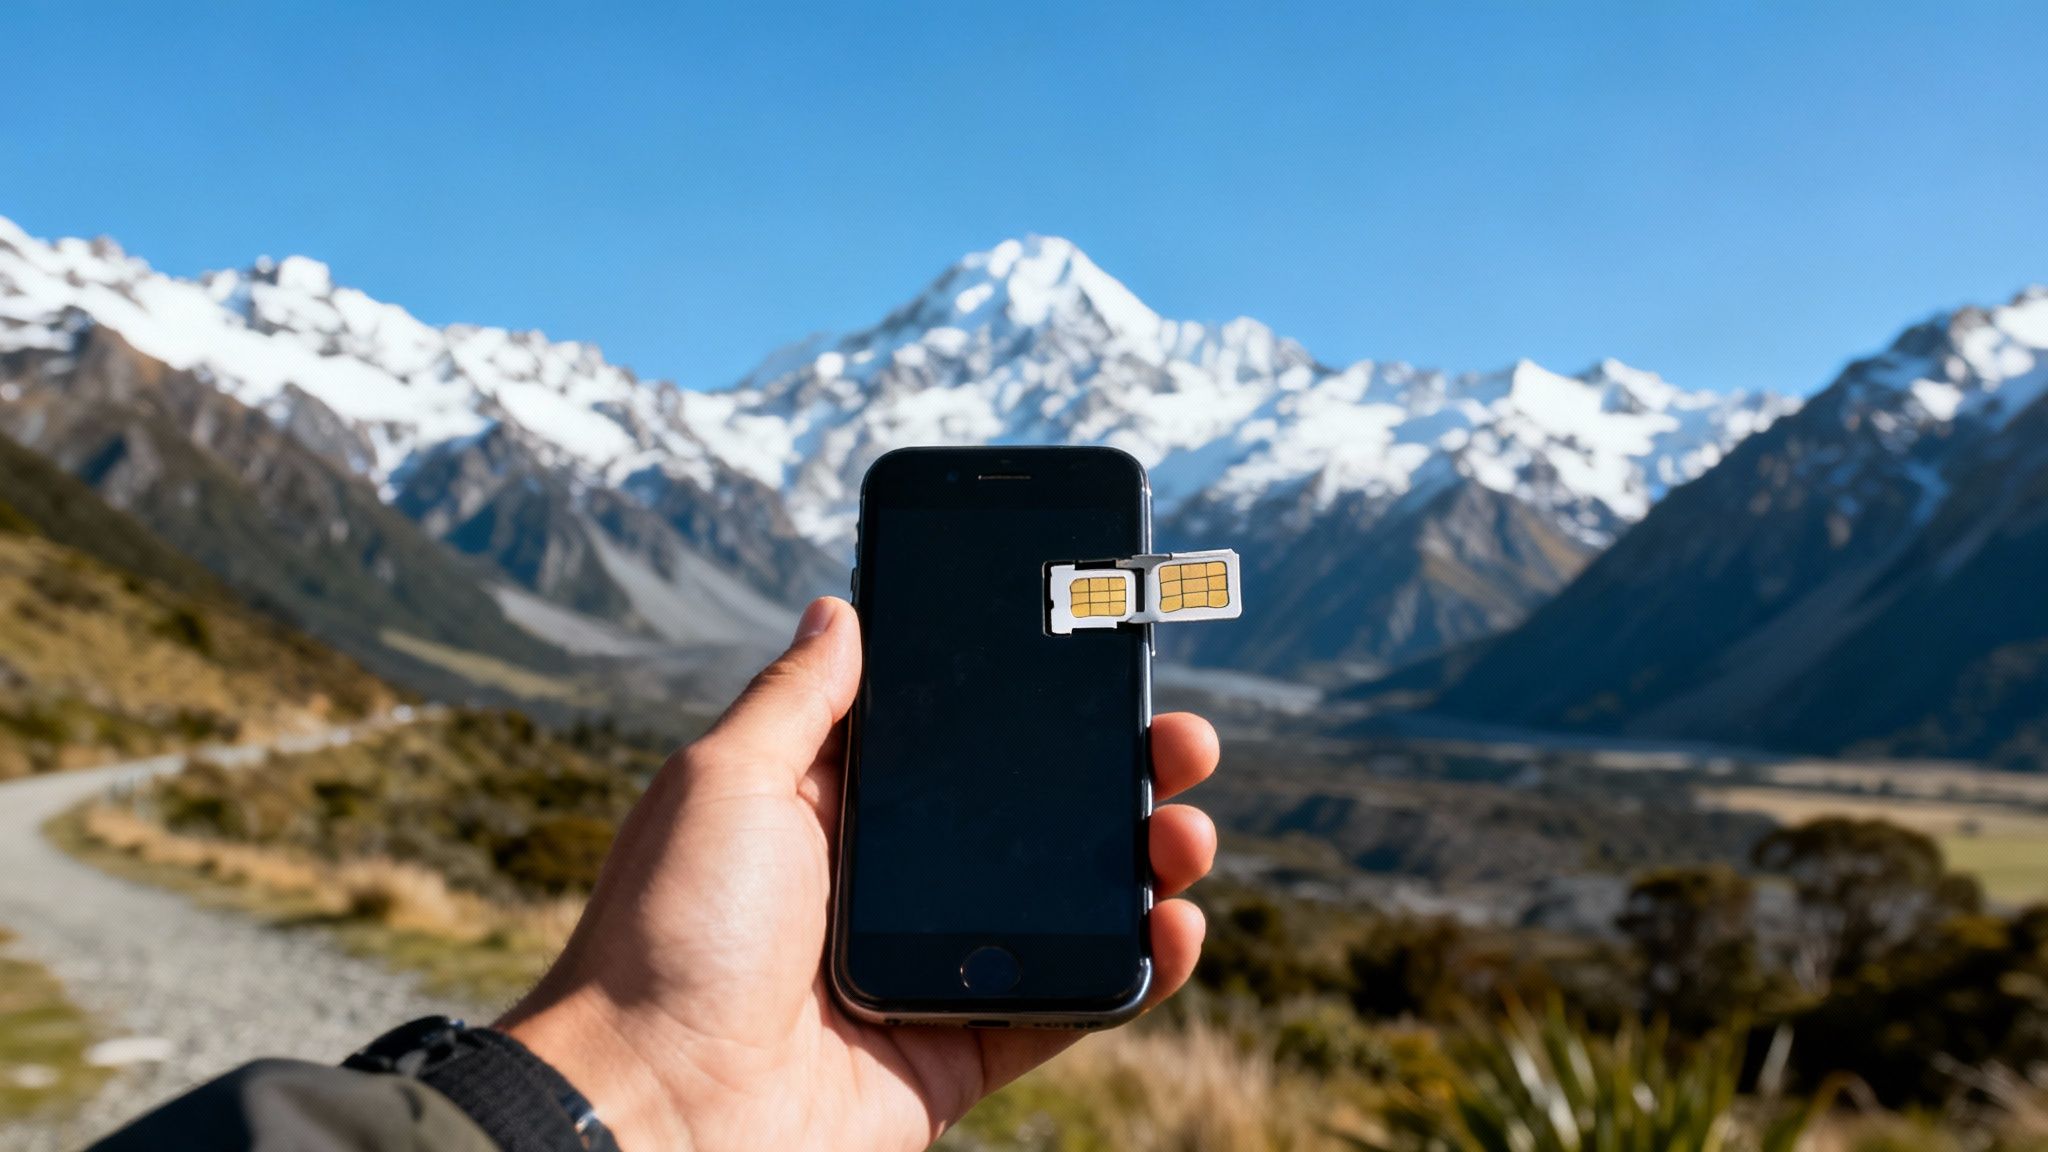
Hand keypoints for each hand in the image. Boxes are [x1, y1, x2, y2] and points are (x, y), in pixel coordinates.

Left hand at [499, 596, 1218, 1150]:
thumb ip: (797, 700)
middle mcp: (889, 883)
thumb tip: (839, 607)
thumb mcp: (723, 783)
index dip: (1030, 698)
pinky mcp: (961, 1048)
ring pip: (1071, 903)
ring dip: (1146, 860)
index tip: (1100, 651)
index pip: (956, 738)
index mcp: (832, 810)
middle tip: (1178, 737)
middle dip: (1117, 769)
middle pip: (1033, 814)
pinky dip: (1139, 971)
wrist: (658, 1109)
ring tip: (1185, 828)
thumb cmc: (667, 935)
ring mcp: (934, 966)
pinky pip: (1072, 1005)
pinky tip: (1177, 927)